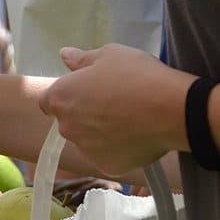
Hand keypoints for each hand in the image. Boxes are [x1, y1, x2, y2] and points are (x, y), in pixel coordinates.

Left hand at [39, 44, 193, 176]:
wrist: (170, 109)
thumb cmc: (137, 75)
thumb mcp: (110, 55)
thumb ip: (82, 59)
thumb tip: (63, 54)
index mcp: (60, 97)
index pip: (48, 101)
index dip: (66, 96)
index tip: (85, 92)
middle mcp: (66, 127)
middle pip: (69, 121)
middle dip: (85, 114)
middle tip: (114, 103)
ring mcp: (85, 149)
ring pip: (88, 141)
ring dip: (100, 133)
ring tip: (129, 119)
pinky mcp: (105, 165)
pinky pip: (107, 156)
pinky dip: (118, 149)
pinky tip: (137, 136)